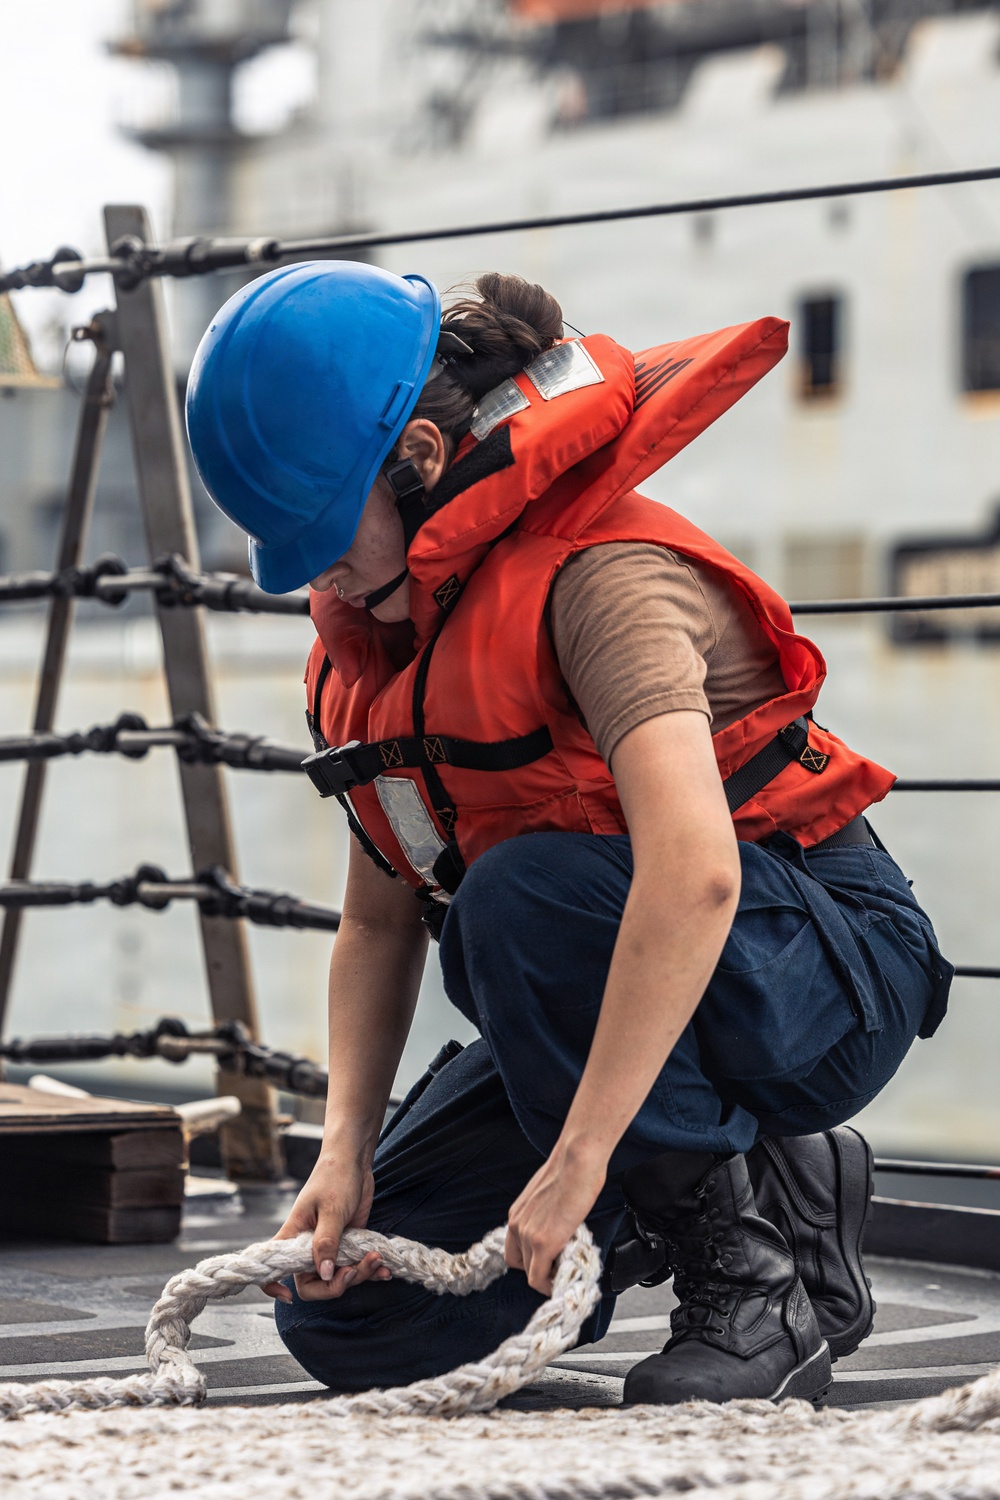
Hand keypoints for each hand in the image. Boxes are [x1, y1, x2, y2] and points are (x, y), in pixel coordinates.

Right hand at [261, 1153, 391, 1302]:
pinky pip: (356, 1265)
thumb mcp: (331, 1209)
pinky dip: (370, 1271)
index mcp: (294, 1236)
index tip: (288, 1297)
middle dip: (336, 1285)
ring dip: (360, 1274)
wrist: (355, 1161)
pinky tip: (385, 1270)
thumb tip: (324, 1274)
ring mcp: (331, 1247)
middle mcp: (309, 1246)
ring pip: (340, 1277)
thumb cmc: (335, 1177)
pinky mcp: (349, 1244)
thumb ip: (326, 1242)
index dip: (273, 1286)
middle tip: (354, 1270)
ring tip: (377, 1259)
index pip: (274, 1268)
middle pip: (314, 1283)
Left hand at [505, 1142, 607, 1295]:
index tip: (550, 1260)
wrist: (577, 1160)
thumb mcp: (550, 1194)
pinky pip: (538, 1279)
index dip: (532, 1258)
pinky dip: (548, 1286)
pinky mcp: (543, 1243)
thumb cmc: (572, 1169)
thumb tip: (560, 1225)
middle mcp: (517, 1225)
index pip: (515, 1248)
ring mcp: (528, 1236)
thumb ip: (547, 1214)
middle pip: (518, 1264)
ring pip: (530, 1273)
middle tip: (559, 1266)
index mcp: (518, 1213)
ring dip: (547, 1276)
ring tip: (566, 1271)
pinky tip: (562, 1281)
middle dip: (538, 1269)